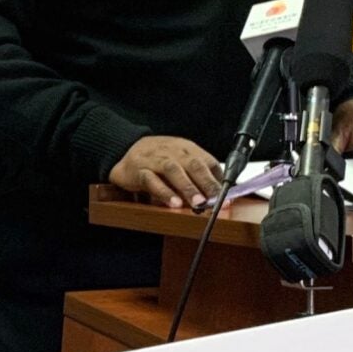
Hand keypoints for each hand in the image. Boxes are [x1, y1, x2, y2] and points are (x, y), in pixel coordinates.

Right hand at [111, 135, 229, 210]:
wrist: (124, 149)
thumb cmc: (158, 158)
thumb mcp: (181, 161)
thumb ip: (199, 175)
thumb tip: (222, 193)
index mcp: (186, 148)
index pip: (207, 161)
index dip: (218, 179)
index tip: (227, 196)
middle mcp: (172, 151)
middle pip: (193, 164)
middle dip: (207, 183)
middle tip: (217, 199)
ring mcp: (155, 160)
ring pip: (173, 170)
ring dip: (188, 187)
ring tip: (198, 203)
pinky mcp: (138, 171)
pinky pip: (152, 180)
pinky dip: (163, 192)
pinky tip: (173, 203)